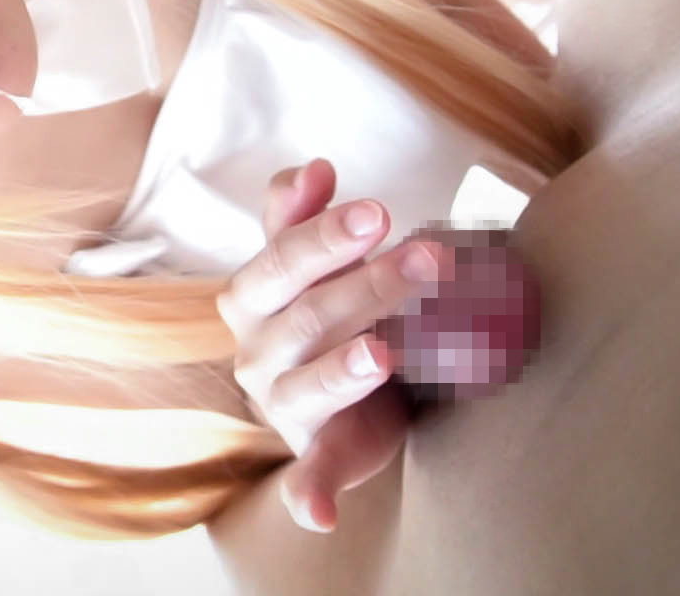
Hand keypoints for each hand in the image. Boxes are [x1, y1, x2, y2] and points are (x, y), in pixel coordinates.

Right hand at [215, 159, 441, 531]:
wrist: (335, 390)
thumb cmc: (325, 313)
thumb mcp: (308, 262)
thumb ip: (300, 215)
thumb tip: (312, 167)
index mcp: (249, 300)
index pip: (279, 260)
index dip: (323, 236)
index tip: (379, 212)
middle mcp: (256, 353)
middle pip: (306, 317)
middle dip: (367, 286)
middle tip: (430, 257)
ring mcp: (283, 406)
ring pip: (307, 387)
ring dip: (345, 371)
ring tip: (387, 352)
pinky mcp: (316, 453)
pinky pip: (307, 477)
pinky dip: (309, 496)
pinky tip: (319, 513)